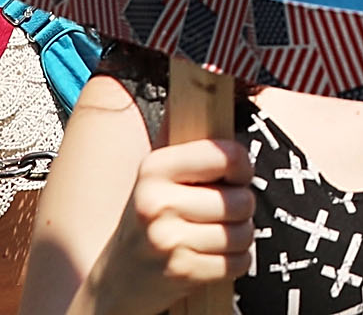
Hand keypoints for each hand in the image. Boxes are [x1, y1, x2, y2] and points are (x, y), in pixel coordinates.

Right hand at [90, 137, 252, 314]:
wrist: (117, 278)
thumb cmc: (150, 217)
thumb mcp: (158, 174)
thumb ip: (182, 134)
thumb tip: (205, 84)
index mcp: (154, 169)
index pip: (227, 156)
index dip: (242, 167)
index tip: (235, 175)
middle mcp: (157, 204)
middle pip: (242, 201)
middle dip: (241, 209)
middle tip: (218, 212)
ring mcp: (168, 242)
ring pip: (244, 234)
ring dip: (238, 237)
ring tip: (215, 235)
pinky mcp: (182, 273)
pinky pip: (239, 262)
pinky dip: (234, 262)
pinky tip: (212, 257)